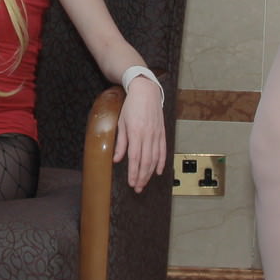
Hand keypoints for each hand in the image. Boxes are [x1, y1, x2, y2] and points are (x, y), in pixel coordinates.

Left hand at [112, 77, 166, 192]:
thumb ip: (121, 143)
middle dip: (142, 177)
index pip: (135, 158)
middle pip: (146, 162)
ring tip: (145, 183)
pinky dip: (161, 162)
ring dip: (150, 173)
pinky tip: (158, 171)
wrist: (146, 91)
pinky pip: (163, 151)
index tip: (132, 183)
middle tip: (138, 188)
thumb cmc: (130, 106)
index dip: (134, 173)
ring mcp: (156, 134)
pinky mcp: (162, 132)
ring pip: (154, 159)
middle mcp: (147, 135)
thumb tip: (117, 159)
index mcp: (135, 133)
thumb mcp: (121, 123)